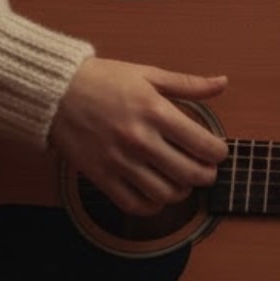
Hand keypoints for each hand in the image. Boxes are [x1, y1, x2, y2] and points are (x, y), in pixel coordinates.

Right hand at [48, 57, 228, 214]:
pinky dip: (152, 206)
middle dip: (206, 175)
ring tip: (183, 180)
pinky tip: (157, 193)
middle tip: (207, 170)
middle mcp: (140, 140)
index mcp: (155, 111)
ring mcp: (119, 162)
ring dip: (182, 191)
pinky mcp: (101, 177)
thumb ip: (189, 84)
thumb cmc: (104, 80)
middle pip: (189, 174)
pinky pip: (134, 205)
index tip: (218, 151)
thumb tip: (223, 83)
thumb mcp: (149, 74)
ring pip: (165, 194)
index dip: (218, 153)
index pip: (202, 144)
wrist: (56, 92)